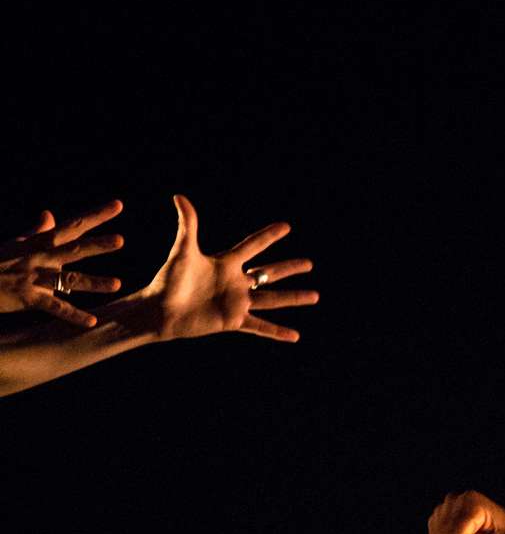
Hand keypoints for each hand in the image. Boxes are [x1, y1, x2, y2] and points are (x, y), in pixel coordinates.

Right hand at [0, 201, 125, 325]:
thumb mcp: (16, 244)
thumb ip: (36, 231)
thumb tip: (49, 214)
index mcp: (40, 243)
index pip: (72, 226)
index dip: (96, 216)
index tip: (118, 205)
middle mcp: (40, 257)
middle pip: (73, 249)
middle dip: (96, 245)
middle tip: (120, 240)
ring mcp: (34, 277)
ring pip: (68, 280)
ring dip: (93, 282)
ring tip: (117, 284)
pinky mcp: (28, 298)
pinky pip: (55, 307)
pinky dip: (74, 315)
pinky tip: (93, 322)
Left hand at [143, 195, 316, 342]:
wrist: (160, 310)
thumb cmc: (169, 280)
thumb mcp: (183, 251)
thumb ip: (187, 225)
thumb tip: (179, 197)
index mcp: (225, 263)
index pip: (253, 246)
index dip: (269, 236)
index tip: (286, 227)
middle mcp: (235, 282)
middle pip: (269, 273)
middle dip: (289, 268)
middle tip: (309, 264)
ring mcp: (236, 302)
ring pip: (272, 299)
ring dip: (293, 297)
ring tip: (315, 296)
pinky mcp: (233, 320)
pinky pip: (260, 326)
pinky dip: (277, 331)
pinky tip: (294, 336)